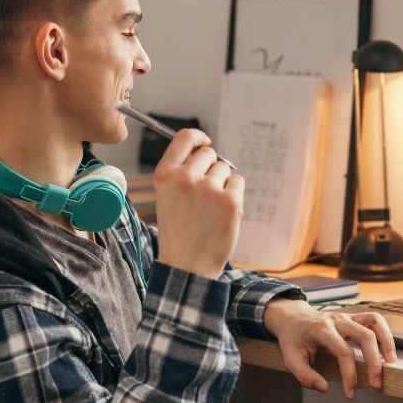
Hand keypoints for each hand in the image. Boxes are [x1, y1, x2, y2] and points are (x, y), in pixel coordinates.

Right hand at [154, 128, 244, 279]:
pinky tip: (222, 213)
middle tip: (204, 194)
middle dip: (210, 168)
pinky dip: (235, 194)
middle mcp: (184, 178)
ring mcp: (208, 189)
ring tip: (211, 208)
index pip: (185, 137)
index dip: (199, 137)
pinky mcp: (230, 201)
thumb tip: (205, 149)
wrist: (188, 264)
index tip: (206, 142)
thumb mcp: (167, 196)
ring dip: (222, 183)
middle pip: (209, 153)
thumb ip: (181, 171)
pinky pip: (238, 182)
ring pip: (225, 169)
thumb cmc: (179, 231)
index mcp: (165, 175)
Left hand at [263, 299, 395, 396]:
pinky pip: (375, 319)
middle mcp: (337, 319)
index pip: (343, 351)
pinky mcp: (353, 317)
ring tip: (390, 365)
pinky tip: (387, 351)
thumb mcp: (290, 359)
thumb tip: (325, 388)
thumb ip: (305, 376)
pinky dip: (385, 333)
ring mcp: (347, 315)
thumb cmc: (293, 340)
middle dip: (374, 363)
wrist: (292, 318)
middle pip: (365, 336)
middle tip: (376, 385)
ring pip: (374, 322)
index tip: (351, 393)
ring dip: (386, 342)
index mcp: (321, 329)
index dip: (350, 374)